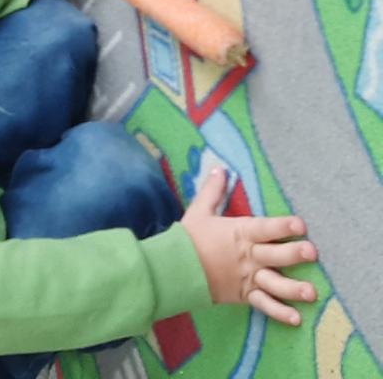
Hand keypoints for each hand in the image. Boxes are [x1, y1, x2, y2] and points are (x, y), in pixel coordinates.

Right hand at [182, 168, 317, 325]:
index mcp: (239, 233)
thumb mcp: (200, 210)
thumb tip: (220, 168)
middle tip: (312, 252)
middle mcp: (247, 256)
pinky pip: (264, 304)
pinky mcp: (244, 294)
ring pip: (274, 283)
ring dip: (293, 288)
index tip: (300, 224)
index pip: (264, 228)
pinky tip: (297, 318)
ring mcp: (247, 277)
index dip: (282, 226)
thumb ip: (213, 191)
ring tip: (312, 293)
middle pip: (274, 255)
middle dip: (293, 254)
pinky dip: (279, 312)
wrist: (174, 267)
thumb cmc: (189, 237)